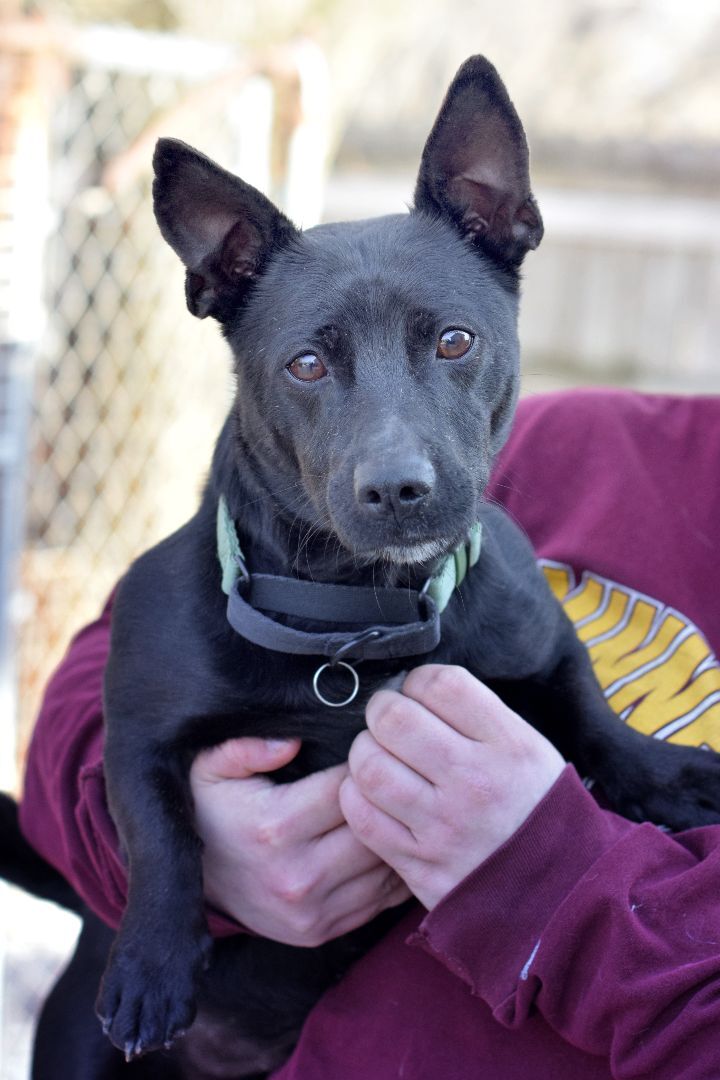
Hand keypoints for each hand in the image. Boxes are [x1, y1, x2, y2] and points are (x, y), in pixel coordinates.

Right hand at [190, 738, 409, 946]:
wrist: (188, 882)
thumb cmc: (210, 812)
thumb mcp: (211, 768)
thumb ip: (246, 747)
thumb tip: (291, 742)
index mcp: (276, 826)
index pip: (346, 788)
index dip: (364, 766)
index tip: (368, 753)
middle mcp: (297, 875)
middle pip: (373, 830)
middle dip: (387, 801)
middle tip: (391, 780)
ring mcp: (310, 911)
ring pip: (383, 867)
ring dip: (395, 837)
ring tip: (396, 811)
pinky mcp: (319, 932)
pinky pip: (379, 900)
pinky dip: (391, 872)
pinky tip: (391, 846)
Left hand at [339, 665, 564, 910]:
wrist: (561, 895)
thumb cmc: (537, 810)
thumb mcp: (532, 752)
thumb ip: (479, 716)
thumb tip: (417, 687)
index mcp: (510, 746)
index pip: (441, 685)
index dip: (418, 680)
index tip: (418, 692)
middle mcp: (476, 783)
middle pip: (394, 720)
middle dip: (382, 711)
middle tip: (388, 720)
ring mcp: (445, 828)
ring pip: (369, 767)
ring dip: (364, 753)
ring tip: (378, 755)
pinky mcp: (420, 865)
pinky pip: (363, 818)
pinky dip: (356, 797)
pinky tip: (372, 792)